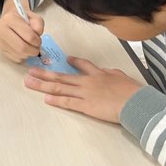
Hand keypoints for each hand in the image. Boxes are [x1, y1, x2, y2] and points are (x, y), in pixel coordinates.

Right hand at [0, 0, 44, 61]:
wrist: (10, 20)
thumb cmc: (22, 18)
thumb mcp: (33, 17)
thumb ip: (38, 24)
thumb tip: (37, 34)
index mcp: (10, 18)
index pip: (29, 36)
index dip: (37, 41)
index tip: (39, 40)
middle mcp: (1, 29)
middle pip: (22, 48)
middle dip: (33, 50)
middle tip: (37, 48)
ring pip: (19, 54)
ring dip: (29, 54)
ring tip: (30, 47)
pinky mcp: (0, 49)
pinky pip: (15, 58)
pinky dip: (23, 56)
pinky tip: (23, 50)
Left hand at [25, 57, 144, 122]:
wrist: (136, 102)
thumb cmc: (133, 91)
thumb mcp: (122, 77)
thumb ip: (111, 74)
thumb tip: (107, 72)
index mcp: (99, 74)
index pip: (83, 65)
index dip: (73, 62)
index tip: (65, 59)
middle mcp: (88, 81)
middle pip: (62, 76)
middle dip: (44, 74)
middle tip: (30, 71)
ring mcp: (85, 93)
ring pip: (60, 87)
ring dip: (43, 84)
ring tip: (29, 82)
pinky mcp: (86, 106)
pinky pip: (68, 102)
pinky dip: (56, 100)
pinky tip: (45, 98)